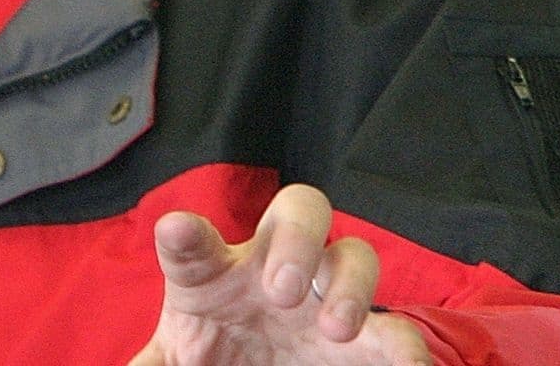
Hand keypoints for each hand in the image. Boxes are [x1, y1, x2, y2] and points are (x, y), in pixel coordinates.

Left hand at [127, 183, 432, 364]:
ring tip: (335, 328)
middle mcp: (275, 269)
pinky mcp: (370, 343)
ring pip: (356, 256)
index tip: (176, 233)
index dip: (184, 236)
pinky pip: (399, 332)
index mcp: (213, 273)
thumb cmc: (211, 354)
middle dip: (298, 238)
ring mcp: (327, 297)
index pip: (195, 244)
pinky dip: (408, 347)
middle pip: (301, 210)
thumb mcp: (176, 361)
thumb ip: (151, 365)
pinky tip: (408, 363)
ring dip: (353, 285)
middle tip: (282, 289)